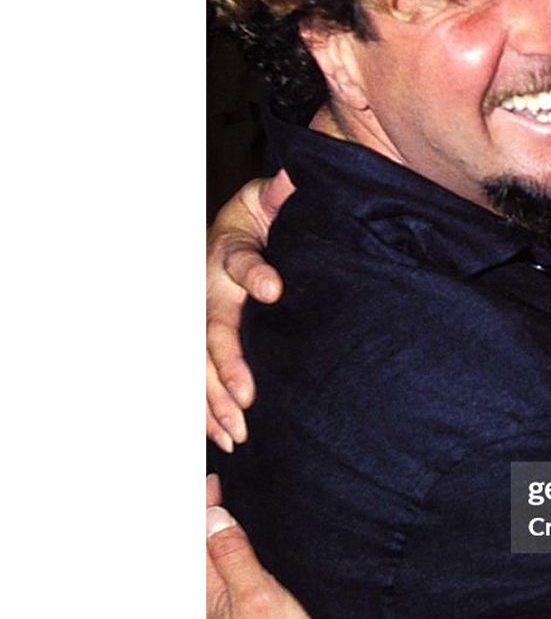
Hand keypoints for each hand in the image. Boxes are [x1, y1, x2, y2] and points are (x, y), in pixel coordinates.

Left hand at [205, 475, 376, 618]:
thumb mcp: (261, 597)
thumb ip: (233, 555)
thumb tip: (210, 517)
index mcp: (203, 605)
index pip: (191, 546)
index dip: (200, 511)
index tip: (215, 485)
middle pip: (194, 565)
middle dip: (202, 528)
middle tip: (217, 495)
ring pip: (206, 584)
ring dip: (212, 551)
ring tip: (224, 524)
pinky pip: (219, 601)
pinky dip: (222, 575)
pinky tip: (237, 572)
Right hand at [206, 171, 294, 450]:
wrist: (234, 230)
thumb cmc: (261, 219)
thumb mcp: (268, 202)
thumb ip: (279, 197)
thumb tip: (291, 179)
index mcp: (225, 249)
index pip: (237, 260)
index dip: (253, 274)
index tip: (274, 289)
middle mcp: (204, 287)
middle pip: (210, 328)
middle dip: (226, 366)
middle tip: (248, 399)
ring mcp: (196, 318)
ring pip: (195, 363)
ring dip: (212, 400)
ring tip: (236, 433)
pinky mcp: (197, 342)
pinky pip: (192, 378)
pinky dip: (202, 410)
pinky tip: (220, 439)